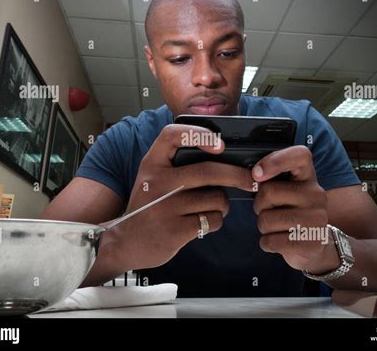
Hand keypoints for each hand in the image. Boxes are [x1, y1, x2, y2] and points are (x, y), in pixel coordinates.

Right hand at [108, 124, 253, 270]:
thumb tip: (223, 156)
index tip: (221, 145)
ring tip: (213, 207)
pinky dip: (216, 220)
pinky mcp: (174, 230)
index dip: (200, 135)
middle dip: (237, 175)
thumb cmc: (149, 204)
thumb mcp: (153, 177)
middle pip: (208, 171)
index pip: (172, 135)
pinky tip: (204, 221)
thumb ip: (176, 163)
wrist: (126, 241)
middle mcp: (157, 182)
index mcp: (152, 163)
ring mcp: (165, 207)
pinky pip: (213, 220)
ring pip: (216, 198)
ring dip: (223, 204)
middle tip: (250, 179)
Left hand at [252, 146, 339, 273]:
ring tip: (277, 227)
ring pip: (266, 219)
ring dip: (263, 226)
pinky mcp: (311, 243)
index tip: (257, 174)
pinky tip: (278, 241)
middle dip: (259, 205)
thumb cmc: (291, 210)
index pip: (300, 155)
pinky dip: (266, 243)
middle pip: (268, 192)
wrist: (315, 243)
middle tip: (270, 210)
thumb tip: (252, 176)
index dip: (275, 161)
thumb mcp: (287, 189)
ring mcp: (317, 219)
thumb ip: (272, 179)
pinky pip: (270, 241)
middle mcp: (316, 194)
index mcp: (308, 176)